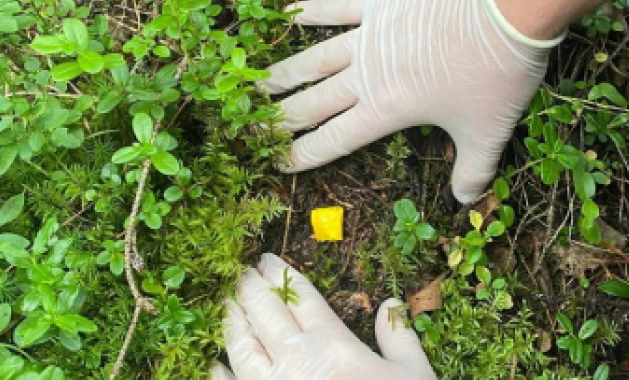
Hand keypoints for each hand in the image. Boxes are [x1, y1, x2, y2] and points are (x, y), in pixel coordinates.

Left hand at [210, 253, 434, 379]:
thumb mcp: (413, 374)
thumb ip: (399, 337)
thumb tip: (390, 303)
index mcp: (333, 344)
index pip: (299, 296)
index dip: (281, 274)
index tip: (267, 261)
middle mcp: (297, 361)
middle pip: (265, 312)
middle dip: (251, 288)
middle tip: (242, 273)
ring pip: (242, 346)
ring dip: (232, 321)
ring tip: (226, 303)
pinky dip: (221, 376)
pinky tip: (215, 364)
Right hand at [265, 0, 562, 203]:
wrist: (508, 4)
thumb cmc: (496, 73)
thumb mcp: (489, 132)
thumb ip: (473, 171)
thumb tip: (466, 201)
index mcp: (386, 110)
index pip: (334, 139)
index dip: (303, 155)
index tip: (277, 164)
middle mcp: (367, 75)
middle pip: (314, 102)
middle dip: (281, 118)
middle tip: (253, 127)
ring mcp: (371, 35)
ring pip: (315, 58)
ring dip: (284, 73)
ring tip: (257, 83)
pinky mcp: (382, 2)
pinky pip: (339, 6)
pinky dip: (313, 11)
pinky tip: (291, 13)